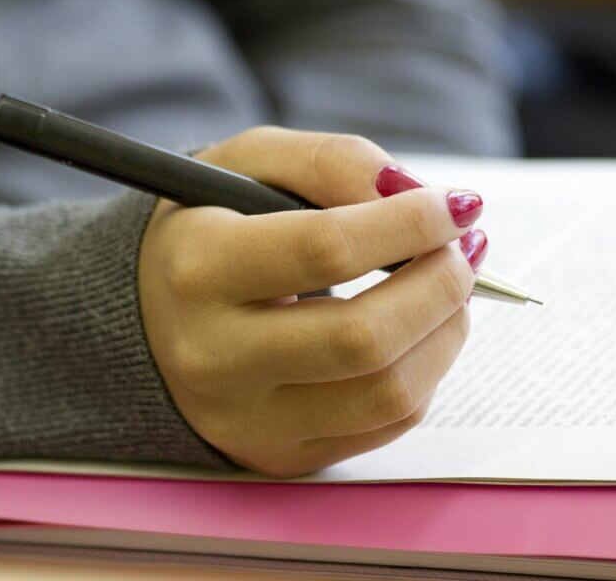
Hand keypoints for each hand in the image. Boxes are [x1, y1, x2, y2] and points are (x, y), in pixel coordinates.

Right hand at [139, 127, 486, 476]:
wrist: (150, 316)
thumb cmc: (211, 228)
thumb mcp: (250, 165)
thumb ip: (332, 161)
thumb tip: (418, 196)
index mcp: (198, 269)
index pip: (325, 249)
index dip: (410, 224)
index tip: (456, 205)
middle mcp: (213, 357)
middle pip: (363, 338)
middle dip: (442, 285)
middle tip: (465, 249)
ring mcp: (246, 419)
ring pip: (387, 393)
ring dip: (447, 331)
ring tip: (448, 286)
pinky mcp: (280, 453)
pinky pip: (386, 424)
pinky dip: (425, 371)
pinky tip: (415, 331)